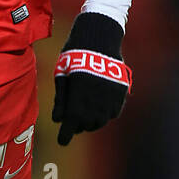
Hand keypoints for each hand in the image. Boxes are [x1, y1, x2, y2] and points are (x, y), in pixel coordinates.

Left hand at [52, 12, 131, 145]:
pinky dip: (105, 115)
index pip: (72, 122)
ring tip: (85, 118)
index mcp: (78, 94)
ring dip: (92, 123)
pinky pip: (114, 112)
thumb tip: (58, 119)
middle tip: (73, 124)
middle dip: (78, 126)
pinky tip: (99, 110)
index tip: (62, 141)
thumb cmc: (74, 54)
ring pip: (101, 120)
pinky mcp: (121, 92)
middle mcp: (96, 98)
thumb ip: (61, 98)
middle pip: (87, 123)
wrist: (98, 37)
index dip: (66, 134)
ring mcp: (110, 96)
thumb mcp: (61, 74)